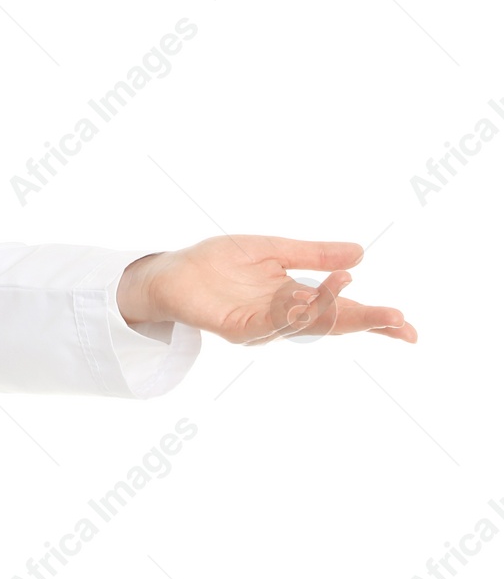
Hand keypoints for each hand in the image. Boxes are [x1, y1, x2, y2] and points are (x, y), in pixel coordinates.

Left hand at [116, 235, 416, 345]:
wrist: (171, 271)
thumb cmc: (218, 263)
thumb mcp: (273, 250)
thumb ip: (313, 255)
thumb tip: (360, 255)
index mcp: (296, 299)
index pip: (342, 312)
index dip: (374, 320)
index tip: (408, 328)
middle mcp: (283, 317)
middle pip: (331, 324)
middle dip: (364, 323)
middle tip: (399, 323)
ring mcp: (260, 325)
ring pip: (303, 323)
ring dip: (327, 310)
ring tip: (349, 291)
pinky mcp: (235, 327)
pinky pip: (268, 322)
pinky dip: (289, 313)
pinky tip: (306, 300)